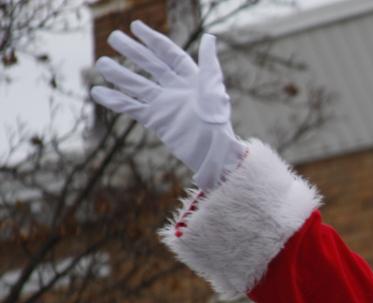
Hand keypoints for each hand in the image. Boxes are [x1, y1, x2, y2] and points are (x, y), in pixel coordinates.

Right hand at [91, 21, 244, 190]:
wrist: (213, 151)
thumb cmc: (218, 121)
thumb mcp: (214, 89)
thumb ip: (209, 63)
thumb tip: (209, 37)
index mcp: (191, 78)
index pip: (169, 54)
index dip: (153, 40)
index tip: (135, 26)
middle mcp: (176, 89)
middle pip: (151, 66)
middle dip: (133, 52)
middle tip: (112, 37)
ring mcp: (165, 105)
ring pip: (138, 86)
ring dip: (119, 74)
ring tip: (101, 63)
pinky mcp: (157, 121)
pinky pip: (133, 108)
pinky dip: (116, 101)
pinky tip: (98, 92)